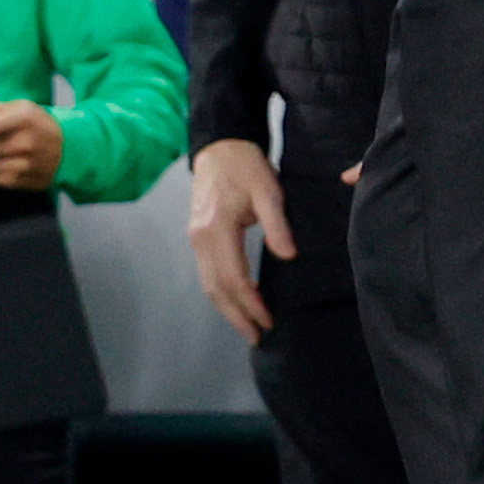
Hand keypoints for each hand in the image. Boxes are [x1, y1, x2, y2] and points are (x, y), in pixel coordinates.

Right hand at [185, 138, 292, 341]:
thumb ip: (277, 224)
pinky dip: (220, 293)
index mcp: (217, 227)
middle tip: (257, 337)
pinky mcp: (196, 237)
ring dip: (226, 309)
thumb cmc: (246, 166)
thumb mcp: (268, 190)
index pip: (234, 277)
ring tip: (247, 327)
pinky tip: (236, 301)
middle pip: (216, 288)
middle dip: (236, 316)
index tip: (268, 321)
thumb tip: (288, 256)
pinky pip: (206, 273)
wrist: (219, 146)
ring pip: (207, 284)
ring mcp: (195, 238)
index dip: (251, 303)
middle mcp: (200, 238)